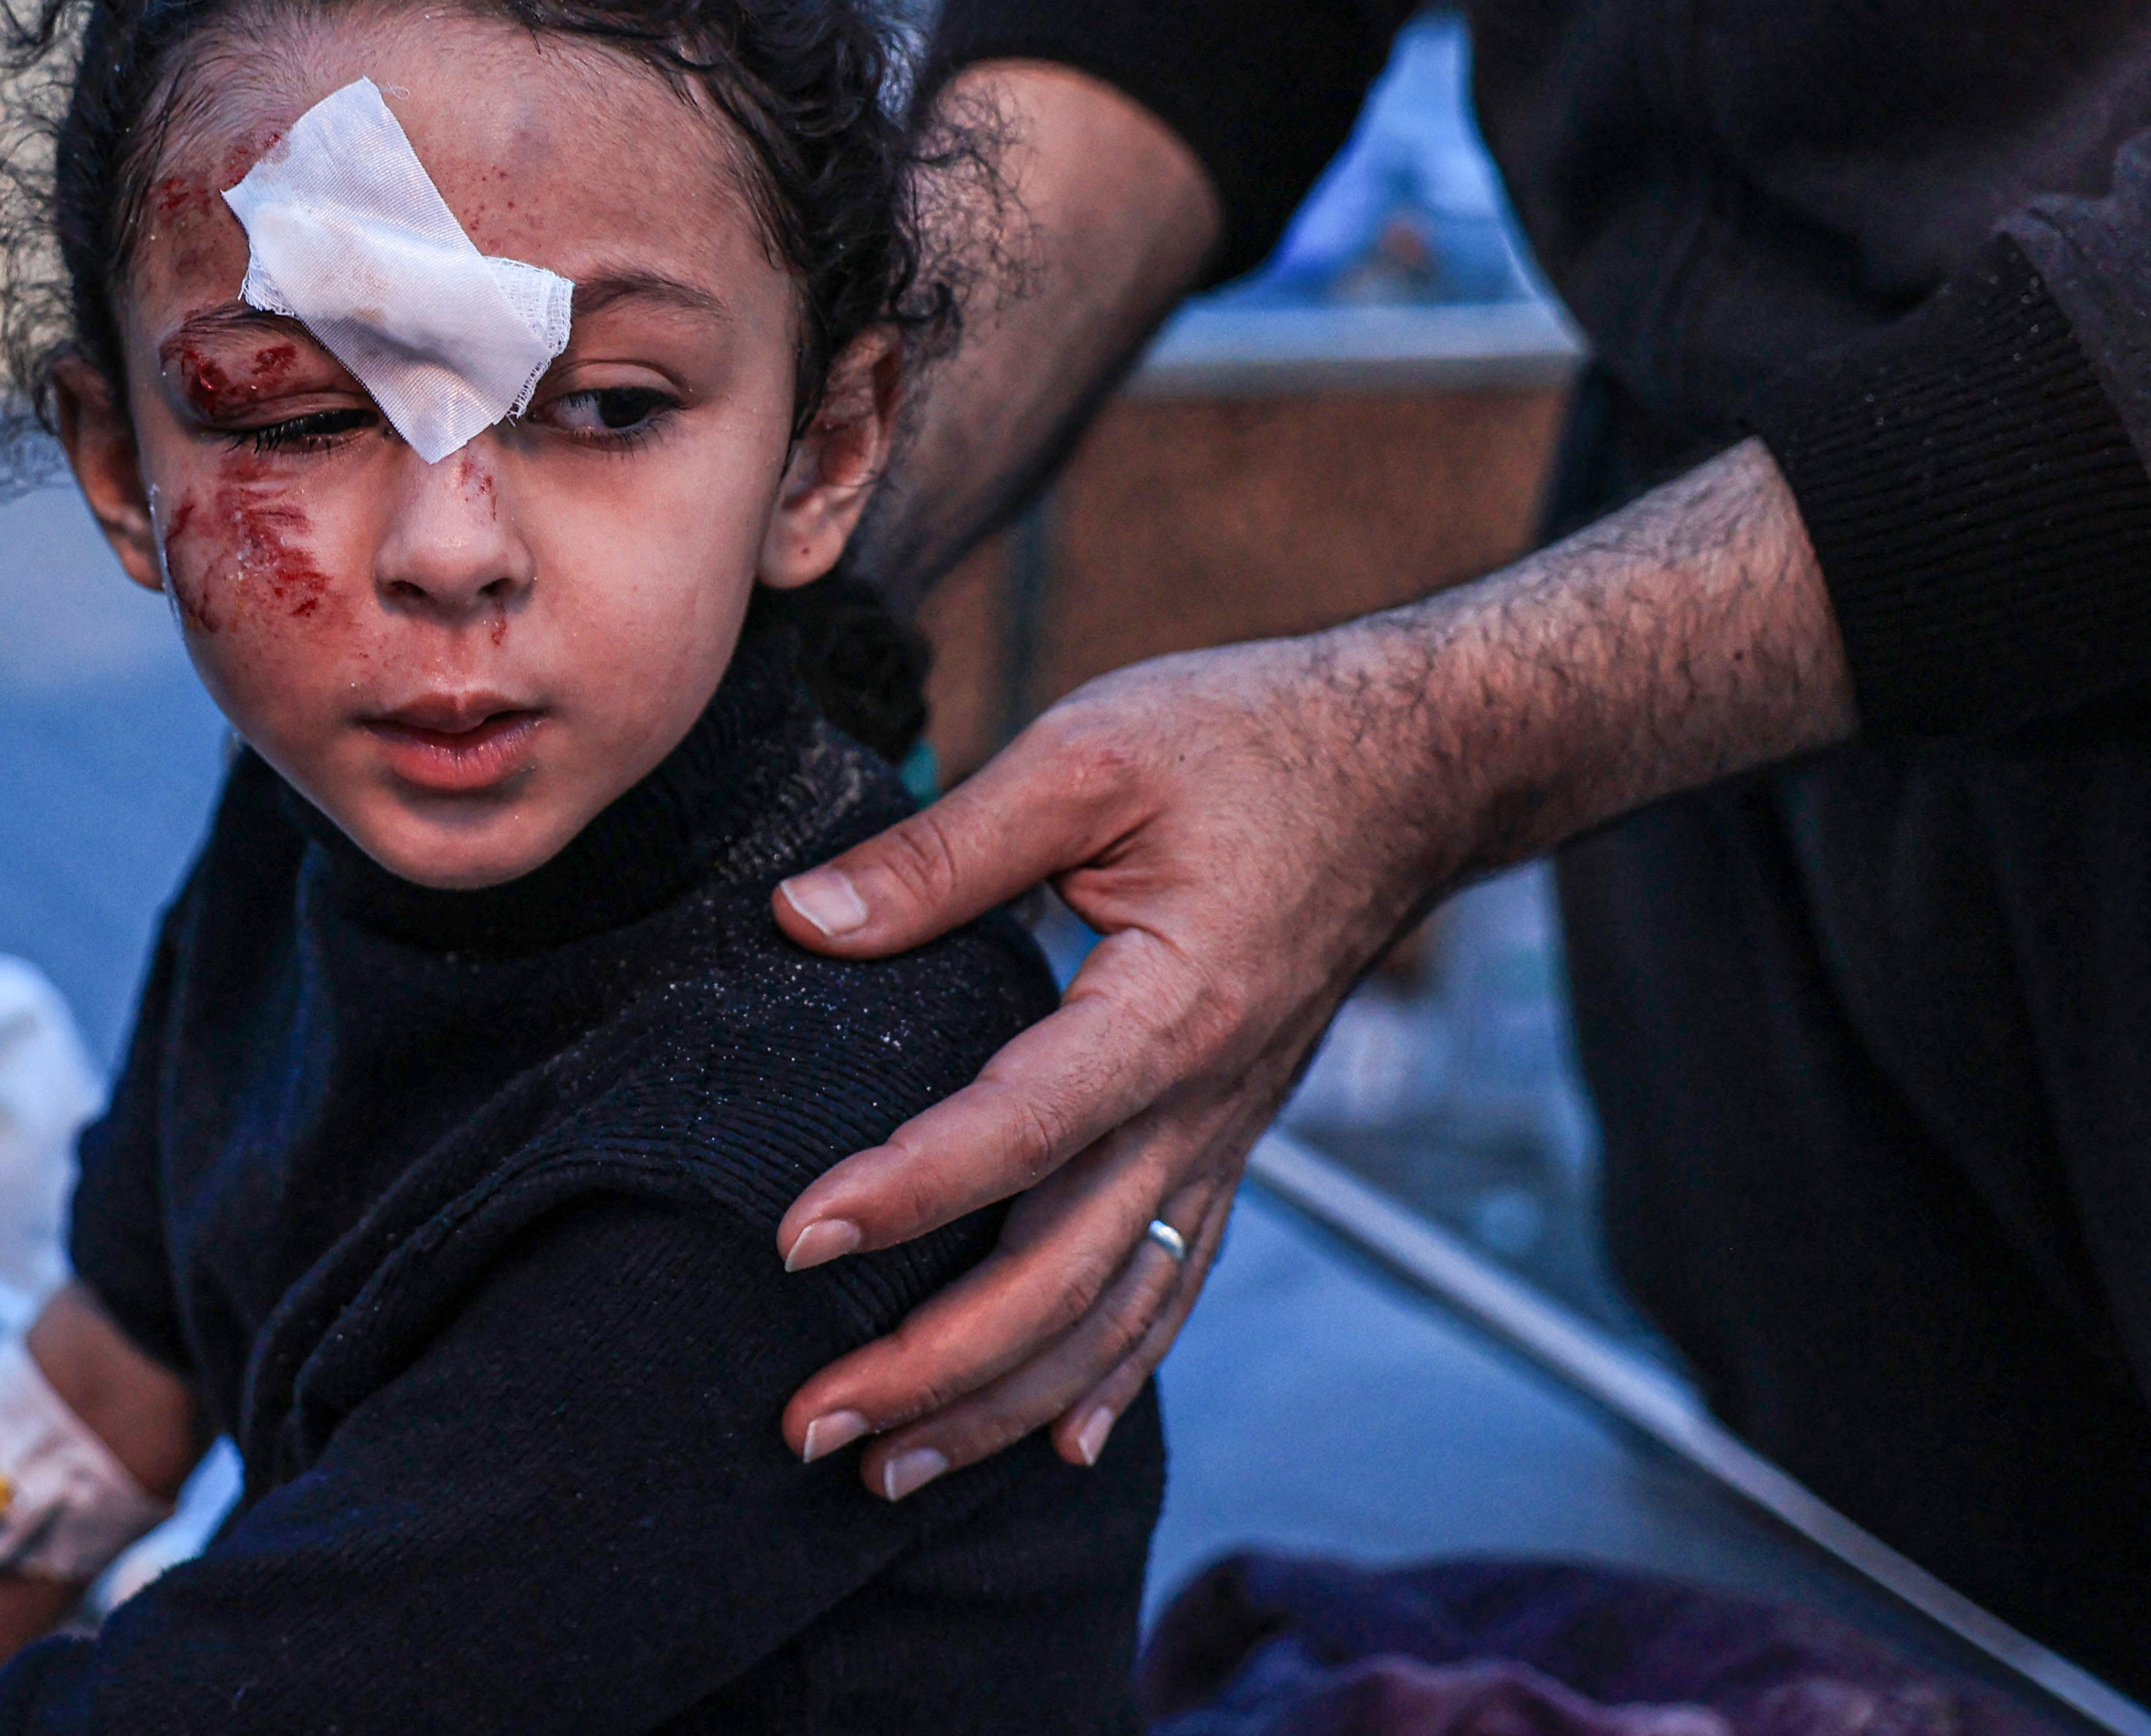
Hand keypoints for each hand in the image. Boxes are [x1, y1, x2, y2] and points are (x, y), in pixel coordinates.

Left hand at [769, 441, 1852, 1495]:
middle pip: (1063, 1276)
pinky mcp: (1228, 1135)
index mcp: (1168, 1011)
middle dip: (933, 1368)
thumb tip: (802, 917)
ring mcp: (1223, 1134)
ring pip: (1114, 1312)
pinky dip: (1113, 1373)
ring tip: (885, 1473)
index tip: (793, 1240)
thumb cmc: (1252, 738)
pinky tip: (1057, 1441)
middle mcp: (1204, 1103)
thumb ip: (947, 848)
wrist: (1417, 763)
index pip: (1018, 1129)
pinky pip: (1172, 1282)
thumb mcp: (1091, 754)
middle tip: (808, 1426)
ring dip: (1000, 1403)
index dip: (905, 1191)